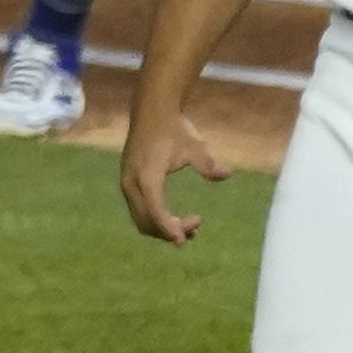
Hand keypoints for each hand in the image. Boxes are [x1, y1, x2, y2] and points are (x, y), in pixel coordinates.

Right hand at [120, 106, 228, 243]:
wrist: (151, 112)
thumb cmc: (173, 128)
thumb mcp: (194, 146)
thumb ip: (207, 164)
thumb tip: (226, 174)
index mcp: (147, 177)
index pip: (155, 212)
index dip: (169, 229)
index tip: (183, 240)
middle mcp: (132, 184)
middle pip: (146, 221)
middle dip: (169, 230)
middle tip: (196, 225)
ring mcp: (127, 183)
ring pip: (140, 218)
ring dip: (162, 227)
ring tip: (189, 226)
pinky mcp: (128, 182)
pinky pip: (138, 209)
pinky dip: (154, 218)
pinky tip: (174, 216)